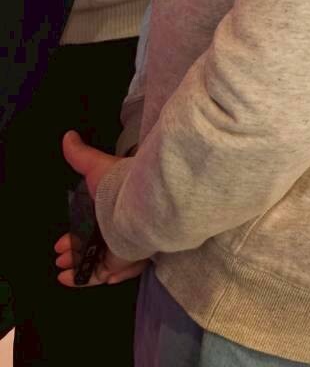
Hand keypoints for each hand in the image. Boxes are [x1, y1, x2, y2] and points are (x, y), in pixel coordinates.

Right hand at [55, 131, 146, 286]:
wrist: (145, 203)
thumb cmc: (120, 185)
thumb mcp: (97, 167)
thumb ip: (81, 155)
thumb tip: (68, 136)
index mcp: (114, 209)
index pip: (95, 226)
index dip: (75, 235)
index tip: (60, 242)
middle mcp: (121, 228)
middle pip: (97, 246)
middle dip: (75, 253)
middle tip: (59, 257)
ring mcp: (125, 246)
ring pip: (100, 263)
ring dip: (78, 267)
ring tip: (62, 269)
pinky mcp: (125, 260)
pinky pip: (108, 275)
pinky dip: (88, 279)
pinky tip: (72, 279)